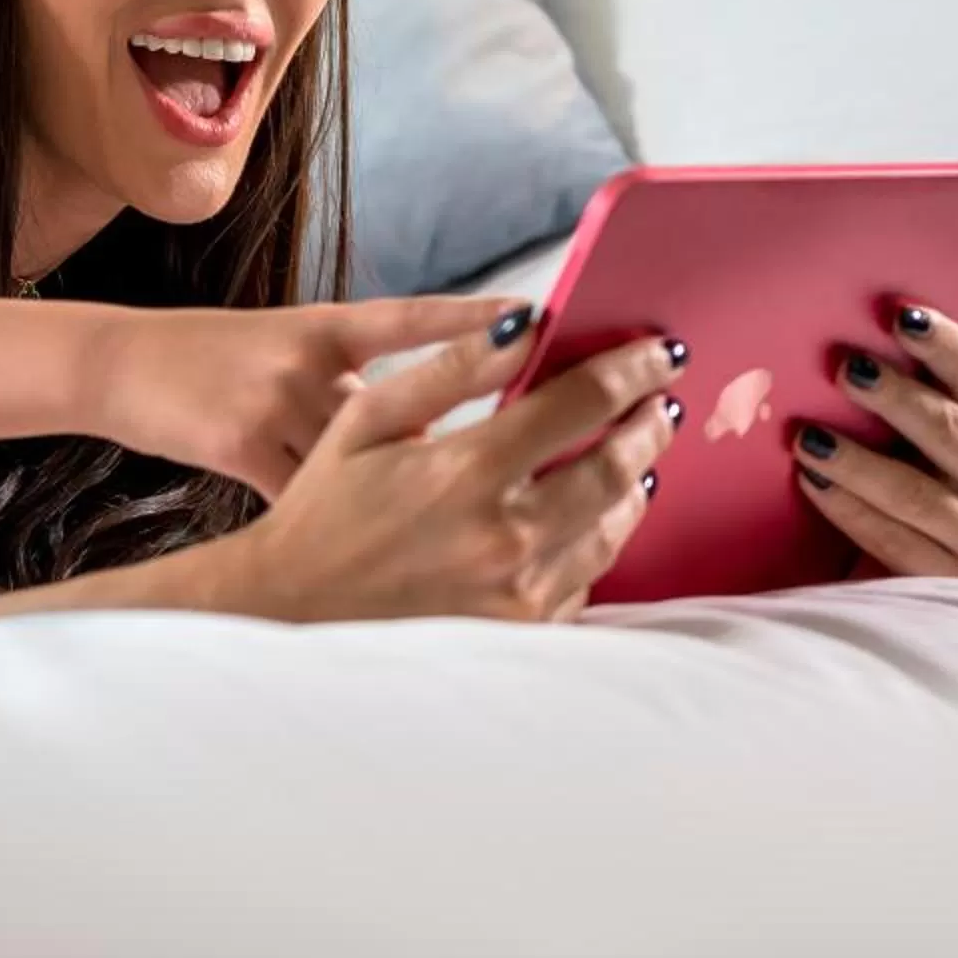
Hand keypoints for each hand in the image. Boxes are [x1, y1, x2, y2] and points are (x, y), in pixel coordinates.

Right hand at [91, 296, 540, 499]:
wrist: (124, 366)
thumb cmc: (217, 361)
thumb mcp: (295, 347)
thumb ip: (374, 384)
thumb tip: (459, 429)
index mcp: (323, 326)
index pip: (411, 319)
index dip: (473, 319)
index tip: (537, 320)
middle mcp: (305, 362)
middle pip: (406, 414)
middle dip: (473, 448)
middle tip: (524, 476)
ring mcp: (271, 405)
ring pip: (359, 468)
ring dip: (412, 505)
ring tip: (458, 538)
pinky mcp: (241, 451)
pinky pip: (309, 501)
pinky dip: (341, 530)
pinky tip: (368, 554)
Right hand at [185, 309, 686, 623]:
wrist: (292, 609)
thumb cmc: (324, 506)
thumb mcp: (366, 419)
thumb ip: (451, 370)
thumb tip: (525, 325)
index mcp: (467, 471)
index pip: (581, 403)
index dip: (629, 371)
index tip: (658, 355)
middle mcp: (506, 535)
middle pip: (615, 467)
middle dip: (649, 426)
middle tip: (664, 403)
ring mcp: (519, 591)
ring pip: (612, 526)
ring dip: (633, 483)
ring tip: (636, 456)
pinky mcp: (522, 631)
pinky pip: (587, 578)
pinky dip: (599, 540)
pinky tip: (591, 517)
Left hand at [792, 284, 957, 578]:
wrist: (872, 560)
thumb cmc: (889, 466)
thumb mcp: (902, 411)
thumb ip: (940, 358)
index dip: (943, 343)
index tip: (897, 314)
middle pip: (955, 431)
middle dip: (899, 399)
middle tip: (844, 368)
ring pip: (925, 495)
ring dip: (864, 465)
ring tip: (807, 438)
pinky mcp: (947, 579)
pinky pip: (900, 547)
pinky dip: (853, 511)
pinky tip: (814, 483)